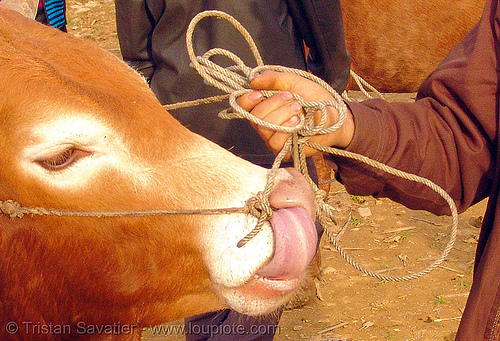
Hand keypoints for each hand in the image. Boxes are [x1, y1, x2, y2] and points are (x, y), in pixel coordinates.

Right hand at [237, 71, 354, 155]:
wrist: (335, 116)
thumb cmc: (315, 98)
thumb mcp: (295, 82)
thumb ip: (274, 78)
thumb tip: (252, 80)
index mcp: (264, 105)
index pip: (243, 106)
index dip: (246, 100)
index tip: (258, 94)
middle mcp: (264, 122)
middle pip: (254, 117)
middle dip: (273, 105)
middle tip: (291, 98)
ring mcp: (272, 137)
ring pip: (264, 129)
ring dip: (282, 116)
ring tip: (298, 111)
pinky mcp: (283, 150)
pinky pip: (275, 142)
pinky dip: (286, 129)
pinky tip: (298, 123)